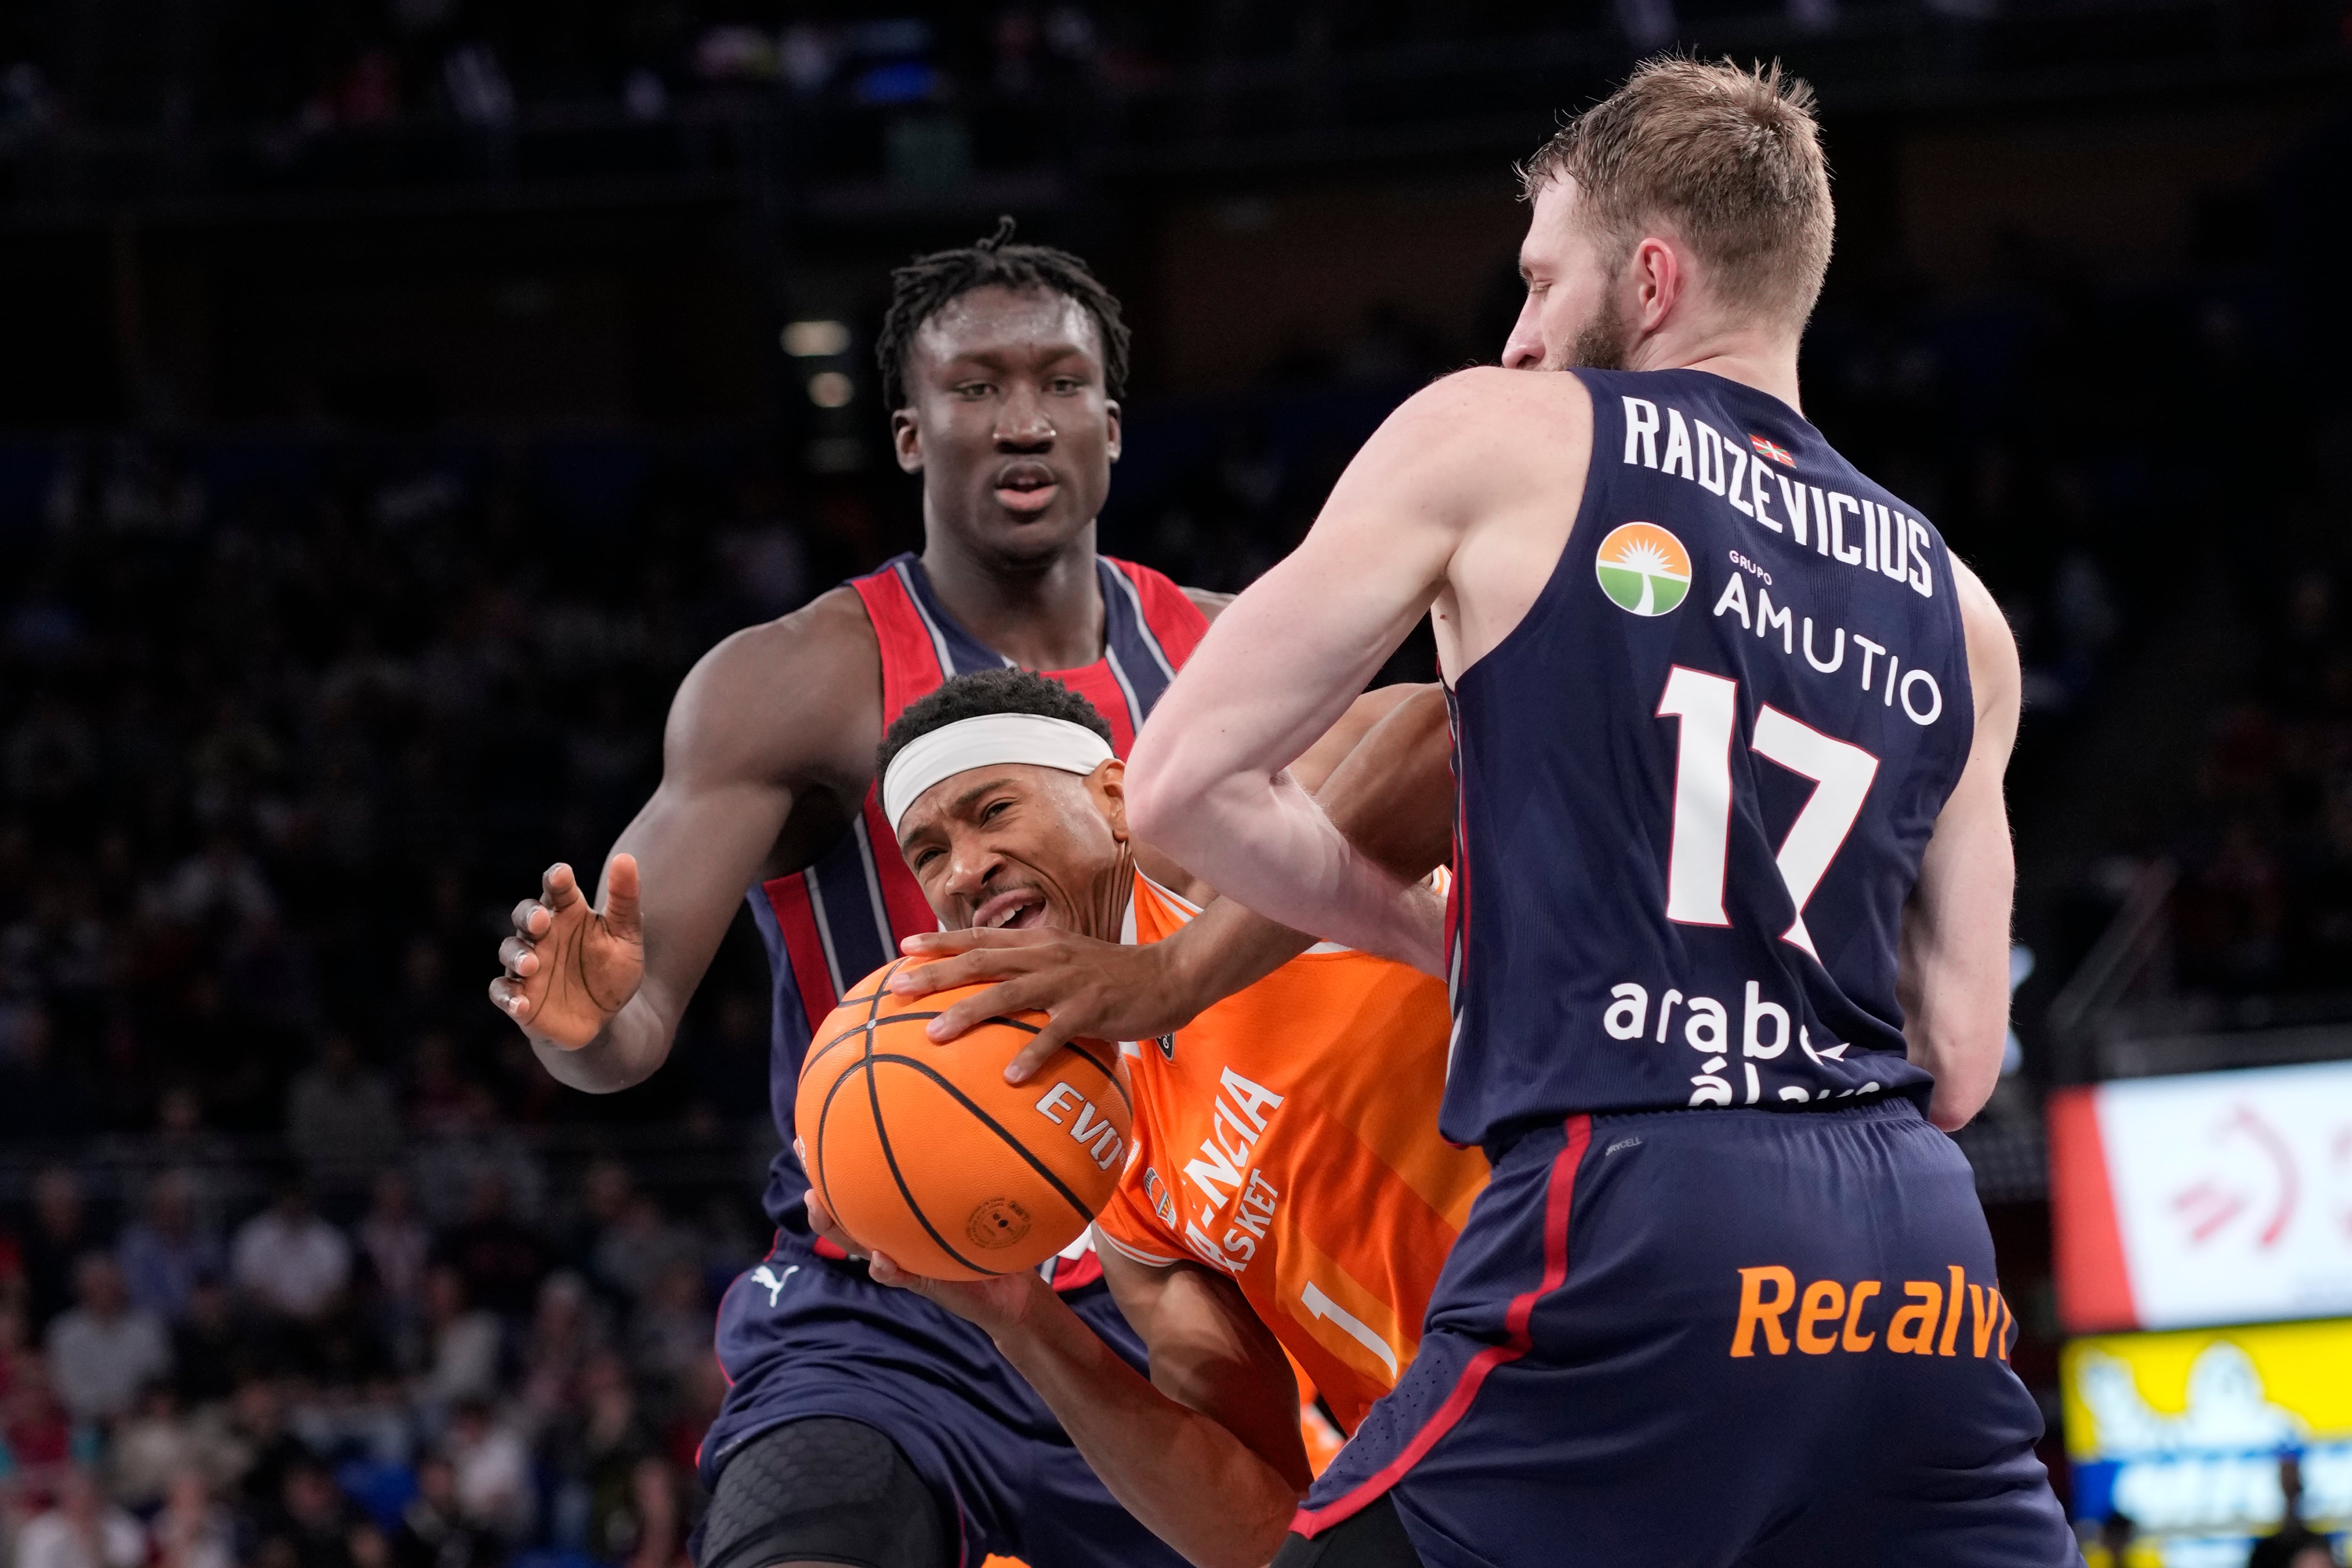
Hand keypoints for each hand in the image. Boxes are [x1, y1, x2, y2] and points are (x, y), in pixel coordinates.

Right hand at [489, 857, 645, 1049]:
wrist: (606, 1020)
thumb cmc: (612, 971)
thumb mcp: (627, 936)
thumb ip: (625, 899)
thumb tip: (625, 858)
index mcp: (568, 914)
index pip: (557, 889)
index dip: (556, 879)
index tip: (562, 875)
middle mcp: (543, 935)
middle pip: (525, 914)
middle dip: (529, 915)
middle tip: (541, 921)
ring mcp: (528, 966)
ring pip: (510, 950)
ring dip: (517, 955)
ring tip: (532, 964)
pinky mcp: (520, 996)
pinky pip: (502, 992)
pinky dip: (507, 996)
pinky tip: (521, 1004)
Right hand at [798, 1143, 1046, 1337]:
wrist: (1012, 1289)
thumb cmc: (993, 1235)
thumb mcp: (977, 1195)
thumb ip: (964, 1166)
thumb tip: (964, 1109)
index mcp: (900, 1214)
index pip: (859, 1187)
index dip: (829, 1167)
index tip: (804, 1142)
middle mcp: (895, 1235)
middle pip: (845, 1219)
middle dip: (821, 1201)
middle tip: (806, 1183)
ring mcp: (904, 1259)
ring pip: (859, 1245)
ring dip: (837, 1230)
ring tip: (820, 1209)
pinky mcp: (922, 1282)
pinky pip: (896, 1276)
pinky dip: (885, 1268)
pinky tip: (880, 1258)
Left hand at [888, 927, 1201, 1082]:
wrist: (1171, 975)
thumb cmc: (1116, 977)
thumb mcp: (1070, 963)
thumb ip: (1035, 972)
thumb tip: (997, 991)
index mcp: (1040, 943)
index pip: (981, 937)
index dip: (940, 941)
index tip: (902, 949)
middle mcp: (1047, 956)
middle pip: (981, 960)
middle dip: (936, 973)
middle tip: (897, 989)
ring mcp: (1067, 981)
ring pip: (1008, 993)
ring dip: (968, 1012)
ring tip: (934, 1034)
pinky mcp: (1090, 1008)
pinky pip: (1054, 1034)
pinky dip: (1031, 1054)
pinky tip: (1010, 1076)